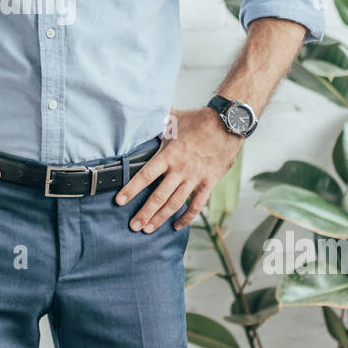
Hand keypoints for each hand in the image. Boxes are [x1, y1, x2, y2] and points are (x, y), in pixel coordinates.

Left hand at [115, 107, 242, 232]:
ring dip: (161, 218)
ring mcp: (195, 178)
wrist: (227, 124)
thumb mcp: (172, 119)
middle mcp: (180, 170)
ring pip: (175, 204)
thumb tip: (139, 118)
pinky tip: (177, 225)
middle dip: (144, 213)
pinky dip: (187, 217)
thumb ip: (155, 123)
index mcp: (169, 155)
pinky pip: (197, 205)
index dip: (131, 190)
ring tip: (148, 229)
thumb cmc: (198, 121)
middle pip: (159, 196)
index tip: (120, 201)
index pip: (145, 176)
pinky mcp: (208, 183)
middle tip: (134, 226)